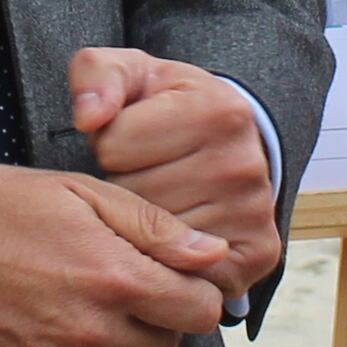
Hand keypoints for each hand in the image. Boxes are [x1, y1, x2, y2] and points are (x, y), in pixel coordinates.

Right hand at [0, 160, 231, 346]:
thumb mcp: (77, 192)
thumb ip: (154, 226)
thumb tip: (214, 254)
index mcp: (115, 277)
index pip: (200, 312)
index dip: (192, 292)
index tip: (171, 279)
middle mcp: (91, 333)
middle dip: (158, 321)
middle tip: (122, 289)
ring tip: (89, 312)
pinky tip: (47, 328)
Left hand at [69, 47, 276, 300]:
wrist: (225, 140)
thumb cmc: (165, 107)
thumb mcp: (130, 74)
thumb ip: (96, 76)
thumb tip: (89, 118)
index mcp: (216, 110)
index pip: (112, 146)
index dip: (108, 145)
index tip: (132, 140)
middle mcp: (243, 163)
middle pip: (132, 197)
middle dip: (123, 186)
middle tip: (144, 172)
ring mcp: (254, 212)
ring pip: (152, 238)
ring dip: (141, 224)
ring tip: (158, 197)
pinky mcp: (257, 254)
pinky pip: (181, 272)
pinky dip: (166, 258)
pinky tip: (170, 234)